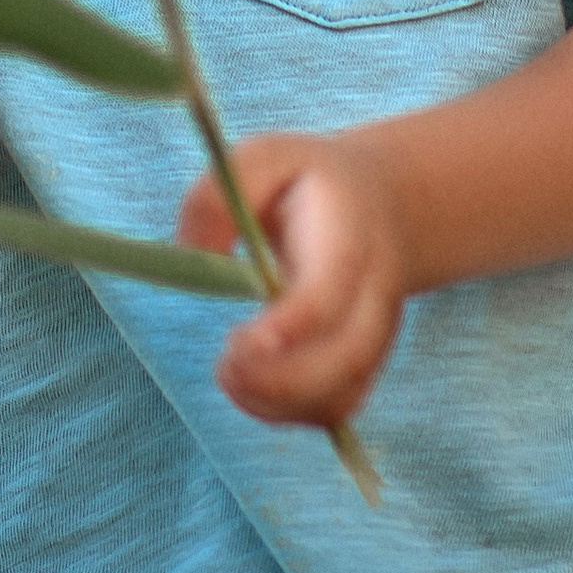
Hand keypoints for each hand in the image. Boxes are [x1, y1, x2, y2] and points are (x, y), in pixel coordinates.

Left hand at [177, 131, 405, 429]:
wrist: (382, 202)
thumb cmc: (309, 182)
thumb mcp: (263, 158)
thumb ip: (219, 197)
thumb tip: (190, 252)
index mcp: (348, 239)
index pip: (328, 295)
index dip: (289, 328)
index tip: (238, 342)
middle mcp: (372, 296)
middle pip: (346, 359)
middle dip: (280, 381)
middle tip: (225, 364)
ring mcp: (374, 337)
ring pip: (343, 395)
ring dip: (280, 404)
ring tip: (231, 374)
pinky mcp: (363, 364)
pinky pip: (335, 408)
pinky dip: (291, 414)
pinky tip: (254, 384)